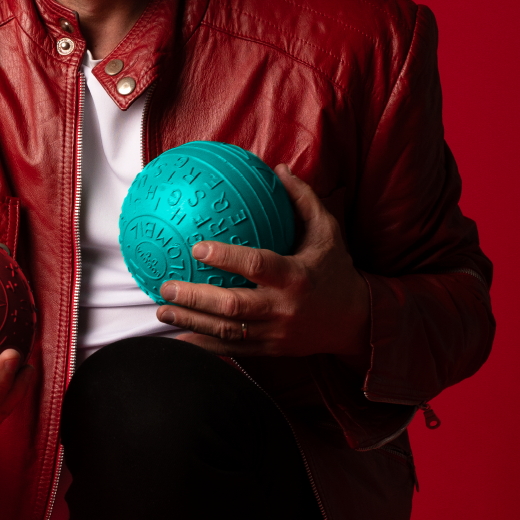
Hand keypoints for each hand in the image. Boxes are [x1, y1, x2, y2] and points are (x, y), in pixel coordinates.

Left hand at [155, 164, 370, 357]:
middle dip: (196, 298)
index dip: (226, 257)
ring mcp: (276, 333)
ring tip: (162, 311)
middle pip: (233, 306)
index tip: (197, 247)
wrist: (357, 322)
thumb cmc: (337, 270)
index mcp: (296, 276)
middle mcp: (283, 308)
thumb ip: (302, 200)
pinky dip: (205, 347)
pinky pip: (233, 350)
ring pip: (227, 332)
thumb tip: (277, 168)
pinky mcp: (270, 350)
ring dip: (192, 323)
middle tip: (165, 286)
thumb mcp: (328, 232)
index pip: (257, 265)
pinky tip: (179, 338)